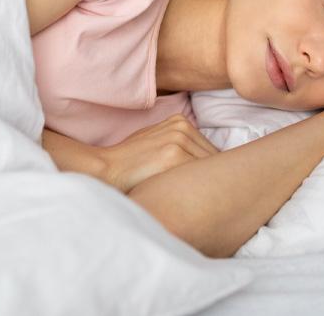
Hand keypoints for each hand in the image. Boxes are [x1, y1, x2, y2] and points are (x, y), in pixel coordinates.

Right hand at [98, 114, 219, 192]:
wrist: (107, 168)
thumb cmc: (131, 162)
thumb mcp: (157, 142)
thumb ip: (181, 145)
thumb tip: (209, 163)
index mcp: (180, 121)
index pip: (212, 150)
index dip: (214, 172)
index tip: (212, 187)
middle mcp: (182, 126)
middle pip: (216, 159)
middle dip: (214, 179)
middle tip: (210, 198)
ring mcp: (178, 139)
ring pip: (211, 168)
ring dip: (209, 186)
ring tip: (199, 201)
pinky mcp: (173, 155)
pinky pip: (199, 175)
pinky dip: (199, 189)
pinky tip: (191, 200)